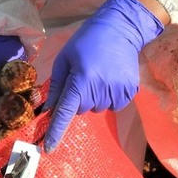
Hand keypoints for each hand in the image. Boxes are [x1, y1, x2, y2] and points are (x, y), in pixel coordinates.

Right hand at [0, 35, 25, 149]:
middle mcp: (0, 105)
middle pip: (5, 125)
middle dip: (11, 135)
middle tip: (18, 144)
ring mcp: (14, 96)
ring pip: (21, 112)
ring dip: (26, 117)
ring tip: (31, 122)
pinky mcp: (26, 85)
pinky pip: (31, 96)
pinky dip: (34, 98)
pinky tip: (36, 97)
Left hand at [43, 0, 164, 151]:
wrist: (120, 29)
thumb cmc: (86, 42)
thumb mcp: (64, 60)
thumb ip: (57, 86)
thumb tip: (49, 110)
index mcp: (81, 80)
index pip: (66, 112)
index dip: (56, 131)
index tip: (47, 148)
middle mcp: (99, 89)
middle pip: (81, 110)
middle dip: (77, 99)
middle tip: (83, 76)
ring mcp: (117, 92)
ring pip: (96, 108)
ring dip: (94, 97)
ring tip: (99, 73)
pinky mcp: (129, 92)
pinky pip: (113, 105)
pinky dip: (108, 96)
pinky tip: (110, 78)